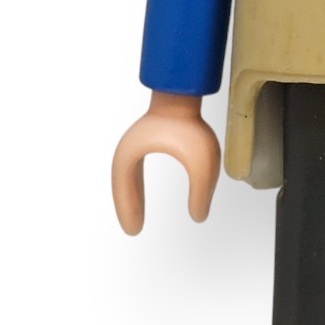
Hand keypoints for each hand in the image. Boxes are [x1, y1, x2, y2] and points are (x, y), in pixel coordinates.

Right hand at [111, 91, 220, 232]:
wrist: (185, 94)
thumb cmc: (190, 126)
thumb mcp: (202, 165)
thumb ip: (201, 193)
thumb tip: (199, 217)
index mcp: (132, 155)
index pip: (125, 189)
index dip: (128, 211)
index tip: (134, 231)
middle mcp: (129, 149)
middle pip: (122, 186)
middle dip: (128, 208)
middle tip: (133, 230)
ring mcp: (136, 143)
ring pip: (127, 178)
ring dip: (131, 197)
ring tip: (136, 218)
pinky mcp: (146, 139)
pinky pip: (135, 170)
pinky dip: (136, 187)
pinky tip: (142, 195)